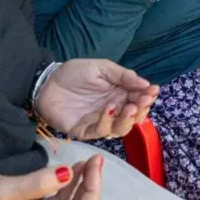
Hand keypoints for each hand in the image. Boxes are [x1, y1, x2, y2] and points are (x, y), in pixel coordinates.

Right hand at [0, 157, 102, 199]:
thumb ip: (36, 183)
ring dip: (81, 184)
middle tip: (94, 158)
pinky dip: (68, 185)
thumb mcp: (2, 190)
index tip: (94, 163)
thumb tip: (67, 174)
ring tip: (86, 161)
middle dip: (91, 185)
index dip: (93, 190)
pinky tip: (69, 170)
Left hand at [36, 58, 159, 138]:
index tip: (153, 91)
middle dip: (142, 109)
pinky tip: (109, 108)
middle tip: (143, 101)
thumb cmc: (74, 73)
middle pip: (134, 117)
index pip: (139, 99)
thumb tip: (146, 84)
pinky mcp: (85, 131)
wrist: (46, 82)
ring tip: (130, 107)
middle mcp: (113, 110)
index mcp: (119, 93)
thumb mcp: (101, 68)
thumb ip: (123, 76)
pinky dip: (107, 122)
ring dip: (128, 119)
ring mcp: (100, 121)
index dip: (148, 96)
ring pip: (121, 128)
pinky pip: (100, 131)